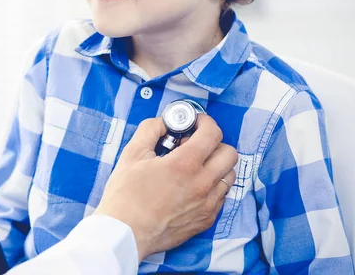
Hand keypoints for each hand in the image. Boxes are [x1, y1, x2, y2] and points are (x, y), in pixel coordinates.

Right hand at [93, 114, 237, 260]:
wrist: (124, 233)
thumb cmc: (125, 194)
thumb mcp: (132, 153)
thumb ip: (151, 129)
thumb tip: (165, 122)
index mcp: (185, 164)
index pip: (212, 133)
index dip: (205, 122)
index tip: (194, 123)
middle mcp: (202, 184)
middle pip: (229, 154)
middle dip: (214, 143)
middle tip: (193, 145)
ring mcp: (207, 204)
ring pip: (229, 176)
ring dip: (215, 165)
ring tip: (193, 166)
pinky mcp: (206, 220)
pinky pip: (221, 196)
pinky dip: (212, 186)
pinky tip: (191, 186)